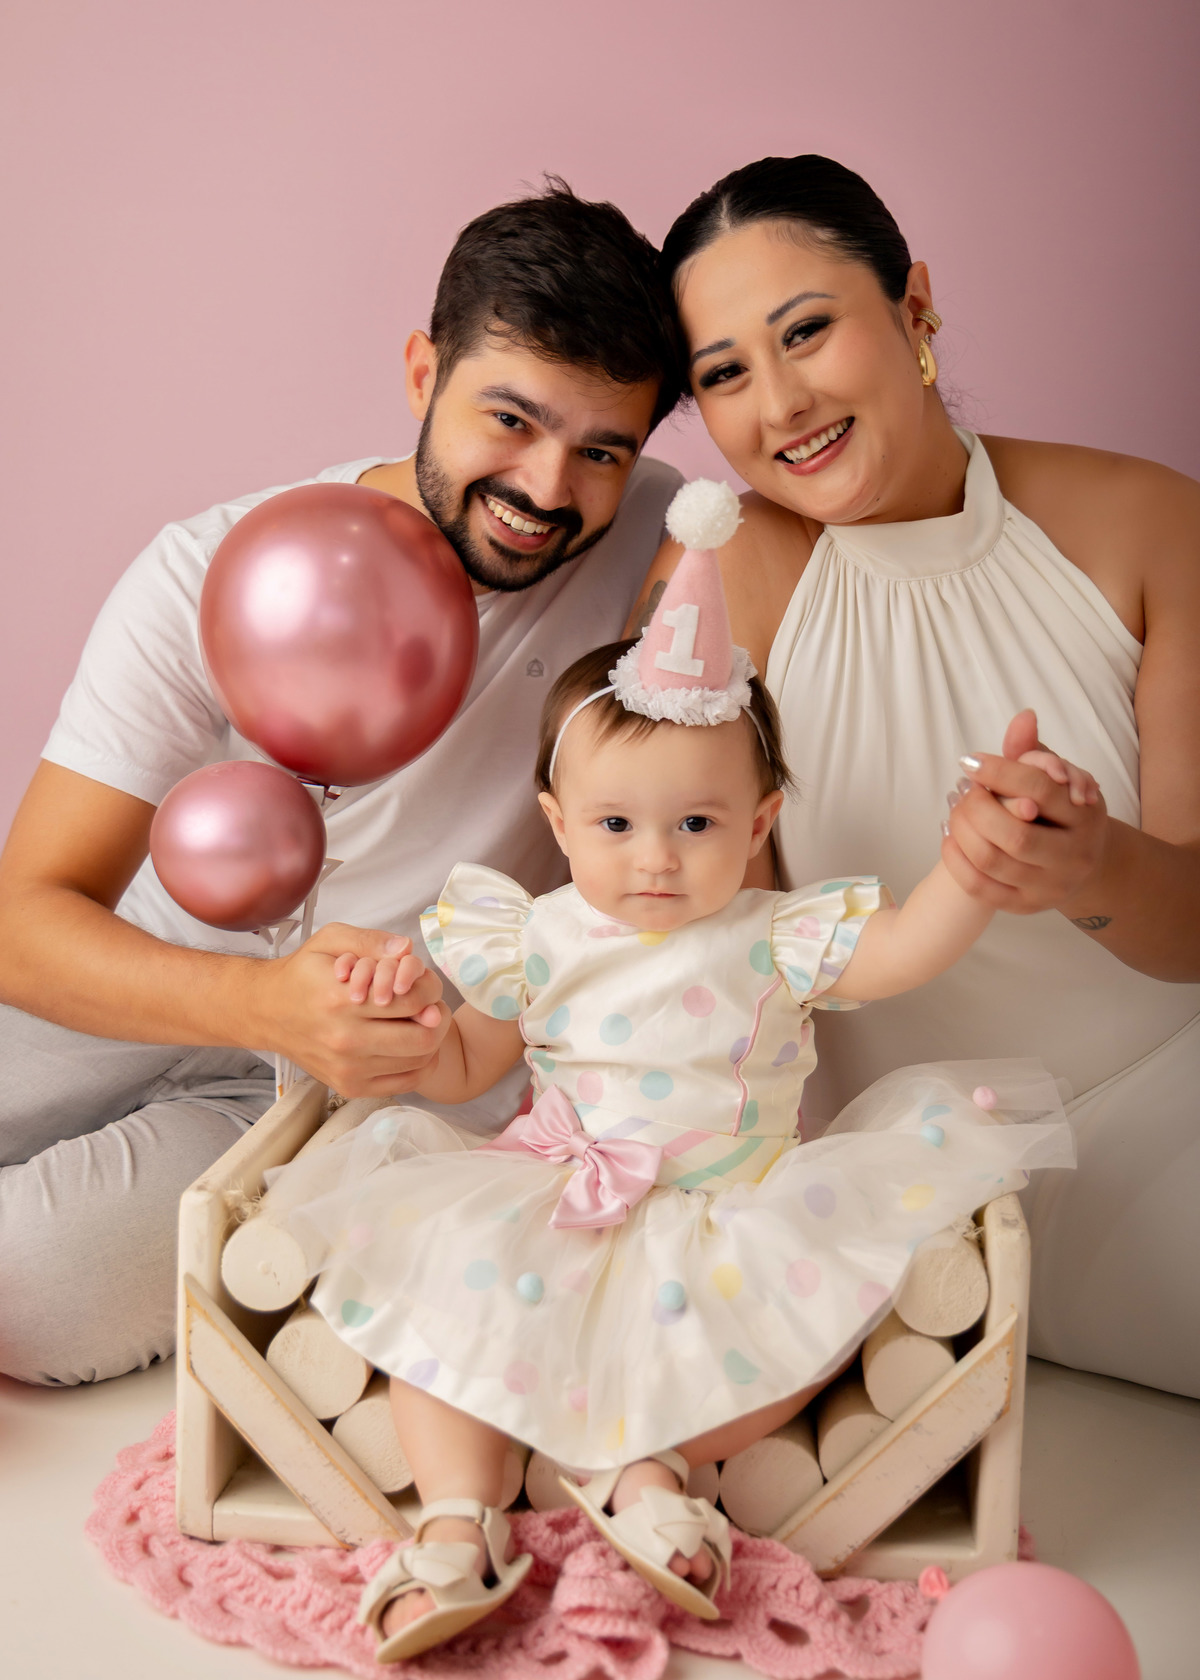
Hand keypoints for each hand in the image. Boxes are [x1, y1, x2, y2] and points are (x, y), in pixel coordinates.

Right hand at [251, 922, 449, 1097]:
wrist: (267, 1012)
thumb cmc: (302, 975)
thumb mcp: (330, 941)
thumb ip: (371, 941)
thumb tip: (406, 950)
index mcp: (341, 1000)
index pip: (412, 1000)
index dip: (429, 989)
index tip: (424, 984)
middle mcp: (344, 1040)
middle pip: (423, 1037)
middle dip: (436, 1017)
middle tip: (430, 1005)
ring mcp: (348, 1069)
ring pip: (419, 1061)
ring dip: (429, 1040)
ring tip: (418, 1022)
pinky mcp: (350, 1087)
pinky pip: (406, 1082)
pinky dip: (418, 1063)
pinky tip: (408, 1044)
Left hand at [940, 710, 1108, 914]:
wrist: (1080, 864)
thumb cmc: (1061, 811)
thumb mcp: (1056, 778)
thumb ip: (1034, 751)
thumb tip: (1023, 717)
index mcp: (1085, 816)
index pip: (1040, 788)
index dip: (999, 771)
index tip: (968, 761)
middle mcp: (1074, 855)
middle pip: (1015, 832)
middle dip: (977, 807)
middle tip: (960, 789)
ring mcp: (1050, 886)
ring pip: (992, 860)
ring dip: (961, 830)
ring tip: (952, 809)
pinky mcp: (1025, 906)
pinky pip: (980, 887)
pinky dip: (956, 860)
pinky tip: (948, 837)